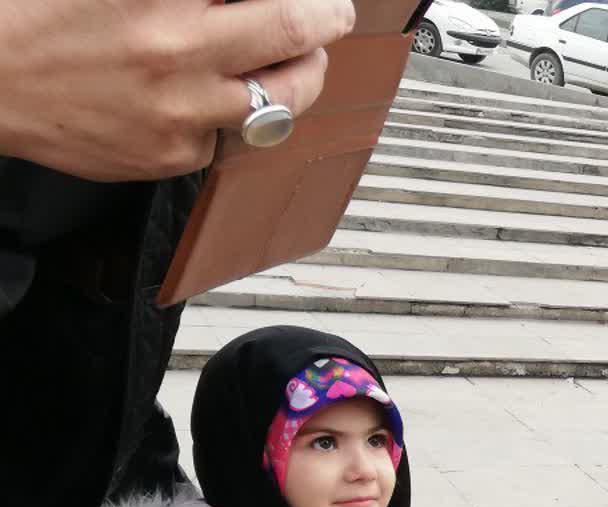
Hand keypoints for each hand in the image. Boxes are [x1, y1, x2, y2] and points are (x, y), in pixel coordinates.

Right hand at [0, 0, 354, 180]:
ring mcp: (180, 112)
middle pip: (293, 36)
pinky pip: (231, 134)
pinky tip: (213, 93)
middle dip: (325, 20)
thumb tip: (238, 1)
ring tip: (302, 59)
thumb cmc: (41, 14)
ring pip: (281, 101)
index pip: (272, 3)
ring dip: (303, 76)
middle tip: (333, 14)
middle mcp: (177, 54)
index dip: (309, 0)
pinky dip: (234, 112)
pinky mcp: (173, 155)